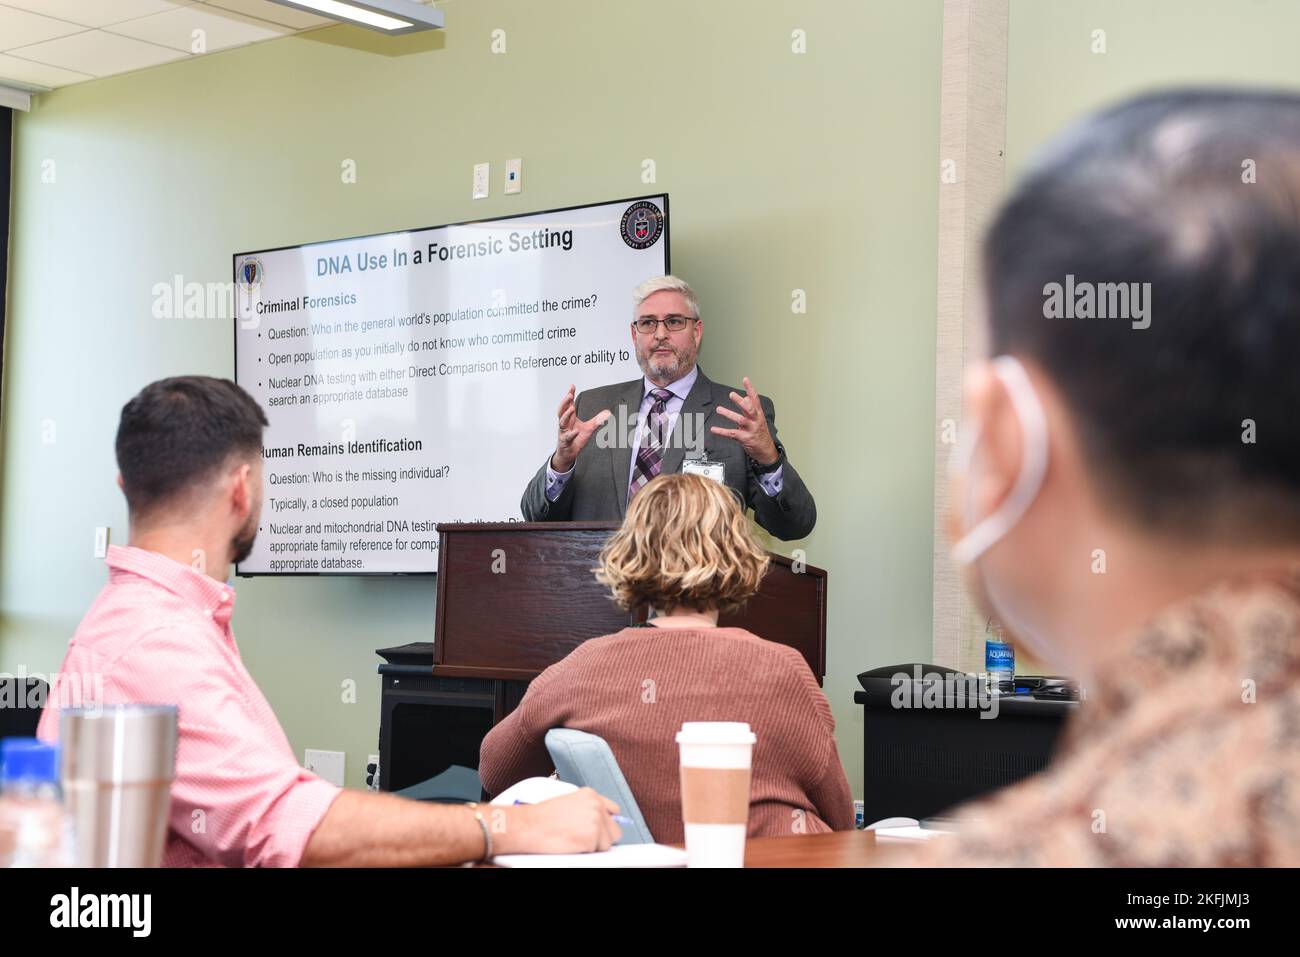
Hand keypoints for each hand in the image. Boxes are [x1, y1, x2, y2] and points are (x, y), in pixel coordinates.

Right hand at [499, 787, 622, 854]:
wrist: (527, 826)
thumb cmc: (541, 818)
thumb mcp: (568, 804)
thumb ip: (586, 810)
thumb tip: (601, 824)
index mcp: (591, 795)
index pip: (613, 810)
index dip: (607, 823)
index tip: (602, 830)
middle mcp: (597, 805)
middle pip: (615, 829)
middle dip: (603, 837)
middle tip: (584, 840)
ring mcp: (596, 820)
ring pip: (608, 843)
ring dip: (595, 846)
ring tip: (574, 841)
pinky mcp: (592, 836)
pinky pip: (598, 852)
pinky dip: (587, 853)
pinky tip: (572, 845)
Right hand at [551, 385, 609, 472]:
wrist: (568, 453)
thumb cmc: (576, 439)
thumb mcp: (589, 428)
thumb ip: (597, 420)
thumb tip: (608, 412)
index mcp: (570, 419)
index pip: (569, 404)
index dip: (570, 395)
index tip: (572, 386)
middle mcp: (565, 424)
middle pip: (562, 410)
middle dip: (565, 402)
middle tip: (569, 395)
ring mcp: (564, 432)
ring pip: (562, 422)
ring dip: (566, 415)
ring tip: (572, 409)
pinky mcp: (565, 441)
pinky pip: (567, 437)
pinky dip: (572, 434)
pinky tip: (576, 430)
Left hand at [711, 376, 778, 464]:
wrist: (766, 451)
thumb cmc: (760, 433)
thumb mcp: (758, 419)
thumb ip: (751, 408)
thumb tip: (744, 397)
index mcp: (758, 414)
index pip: (755, 399)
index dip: (750, 389)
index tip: (745, 379)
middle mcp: (755, 420)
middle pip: (749, 409)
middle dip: (740, 401)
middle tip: (731, 395)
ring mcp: (750, 429)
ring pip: (740, 420)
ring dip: (729, 414)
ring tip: (719, 409)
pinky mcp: (745, 438)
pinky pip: (731, 434)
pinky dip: (721, 431)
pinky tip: (714, 429)